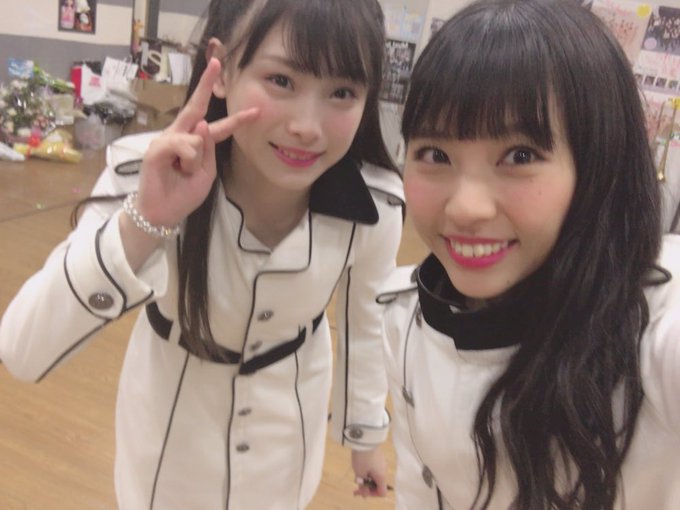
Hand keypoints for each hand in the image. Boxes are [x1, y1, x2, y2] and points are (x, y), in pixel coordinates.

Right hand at [135, 57, 258, 227]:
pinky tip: (179, 169)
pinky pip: (183, 146)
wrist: (163, 213)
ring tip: (184, 173)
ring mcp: (167, 140)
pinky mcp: (156, 148)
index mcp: (196, 143)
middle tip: (216, 62)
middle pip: (196, 107)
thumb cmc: (183, 194)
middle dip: (206, 84)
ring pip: (196, 137)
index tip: (255, 110)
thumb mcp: (207, 174)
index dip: (237, 119)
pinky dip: (187, 160)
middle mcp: (181, 135)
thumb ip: (209, 151)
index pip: (219, 128)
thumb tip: (204, 124)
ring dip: (196, 161)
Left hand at [352, 447, 388, 497]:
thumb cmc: (362, 457)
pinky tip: (359, 468)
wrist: (364, 438)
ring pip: (375, 476)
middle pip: (378, 484)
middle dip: (367, 487)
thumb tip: (365, 495)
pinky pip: (374, 469)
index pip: (381, 492)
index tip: (362, 491)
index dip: (372, 494)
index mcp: (381, 476)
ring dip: (367, 479)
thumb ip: (363, 486)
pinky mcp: (378, 456)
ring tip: (356, 476)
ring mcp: (381, 463)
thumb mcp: (360, 473)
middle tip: (355, 487)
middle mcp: (384, 470)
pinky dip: (368, 472)